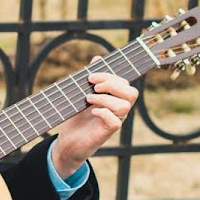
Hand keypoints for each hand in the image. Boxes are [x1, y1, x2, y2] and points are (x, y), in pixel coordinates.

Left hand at [52, 61, 138, 177]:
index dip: (111, 76)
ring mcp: (115, 120)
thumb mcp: (81, 94)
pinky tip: (92, 111)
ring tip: (88, 99)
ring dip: (106, 99)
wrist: (68, 140)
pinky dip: (104, 113)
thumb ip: (90, 79)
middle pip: (131, 93)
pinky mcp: (107, 132)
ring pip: (125, 106)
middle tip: (93, 86)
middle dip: (112, 85)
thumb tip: (97, 59)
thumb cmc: (76, 116)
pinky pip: (116, 122)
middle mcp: (118, 109)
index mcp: (114, 98)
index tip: (91, 75)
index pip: (124, 83)